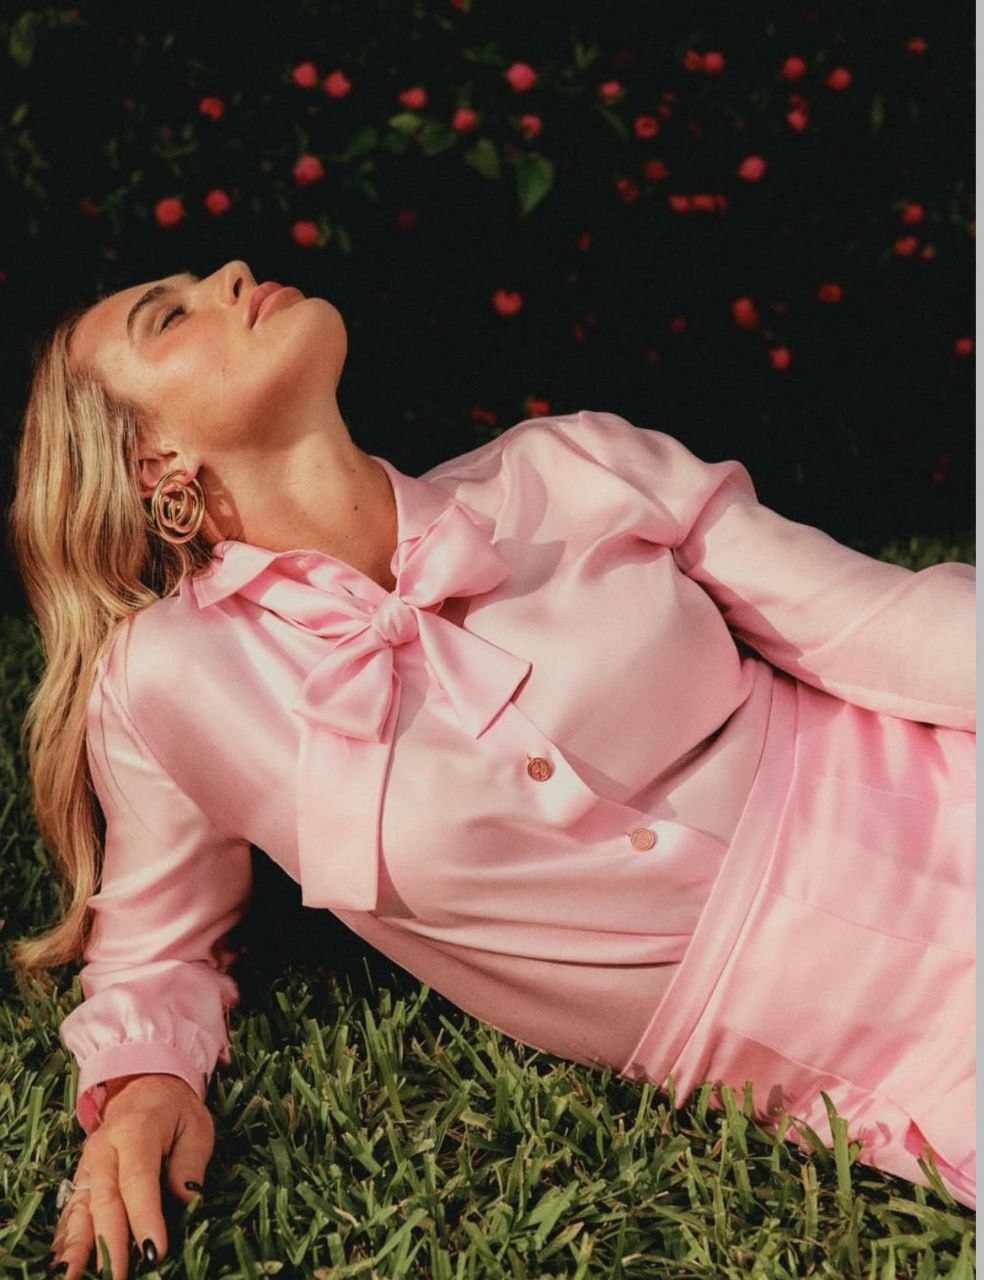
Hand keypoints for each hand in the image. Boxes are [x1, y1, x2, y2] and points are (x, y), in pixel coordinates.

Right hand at [50, 1073, 212, 1279]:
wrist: (143, 1084)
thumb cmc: (175, 1111)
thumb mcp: (196, 1126)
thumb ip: (190, 1163)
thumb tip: (188, 1200)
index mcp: (136, 1131)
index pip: (138, 1180)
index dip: (144, 1217)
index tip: (154, 1251)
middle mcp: (104, 1150)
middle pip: (105, 1200)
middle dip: (111, 1243)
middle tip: (119, 1278)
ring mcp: (87, 1165)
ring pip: (79, 1210)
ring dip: (77, 1249)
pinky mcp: (80, 1179)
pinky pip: (70, 1213)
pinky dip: (66, 1241)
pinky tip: (64, 1267)